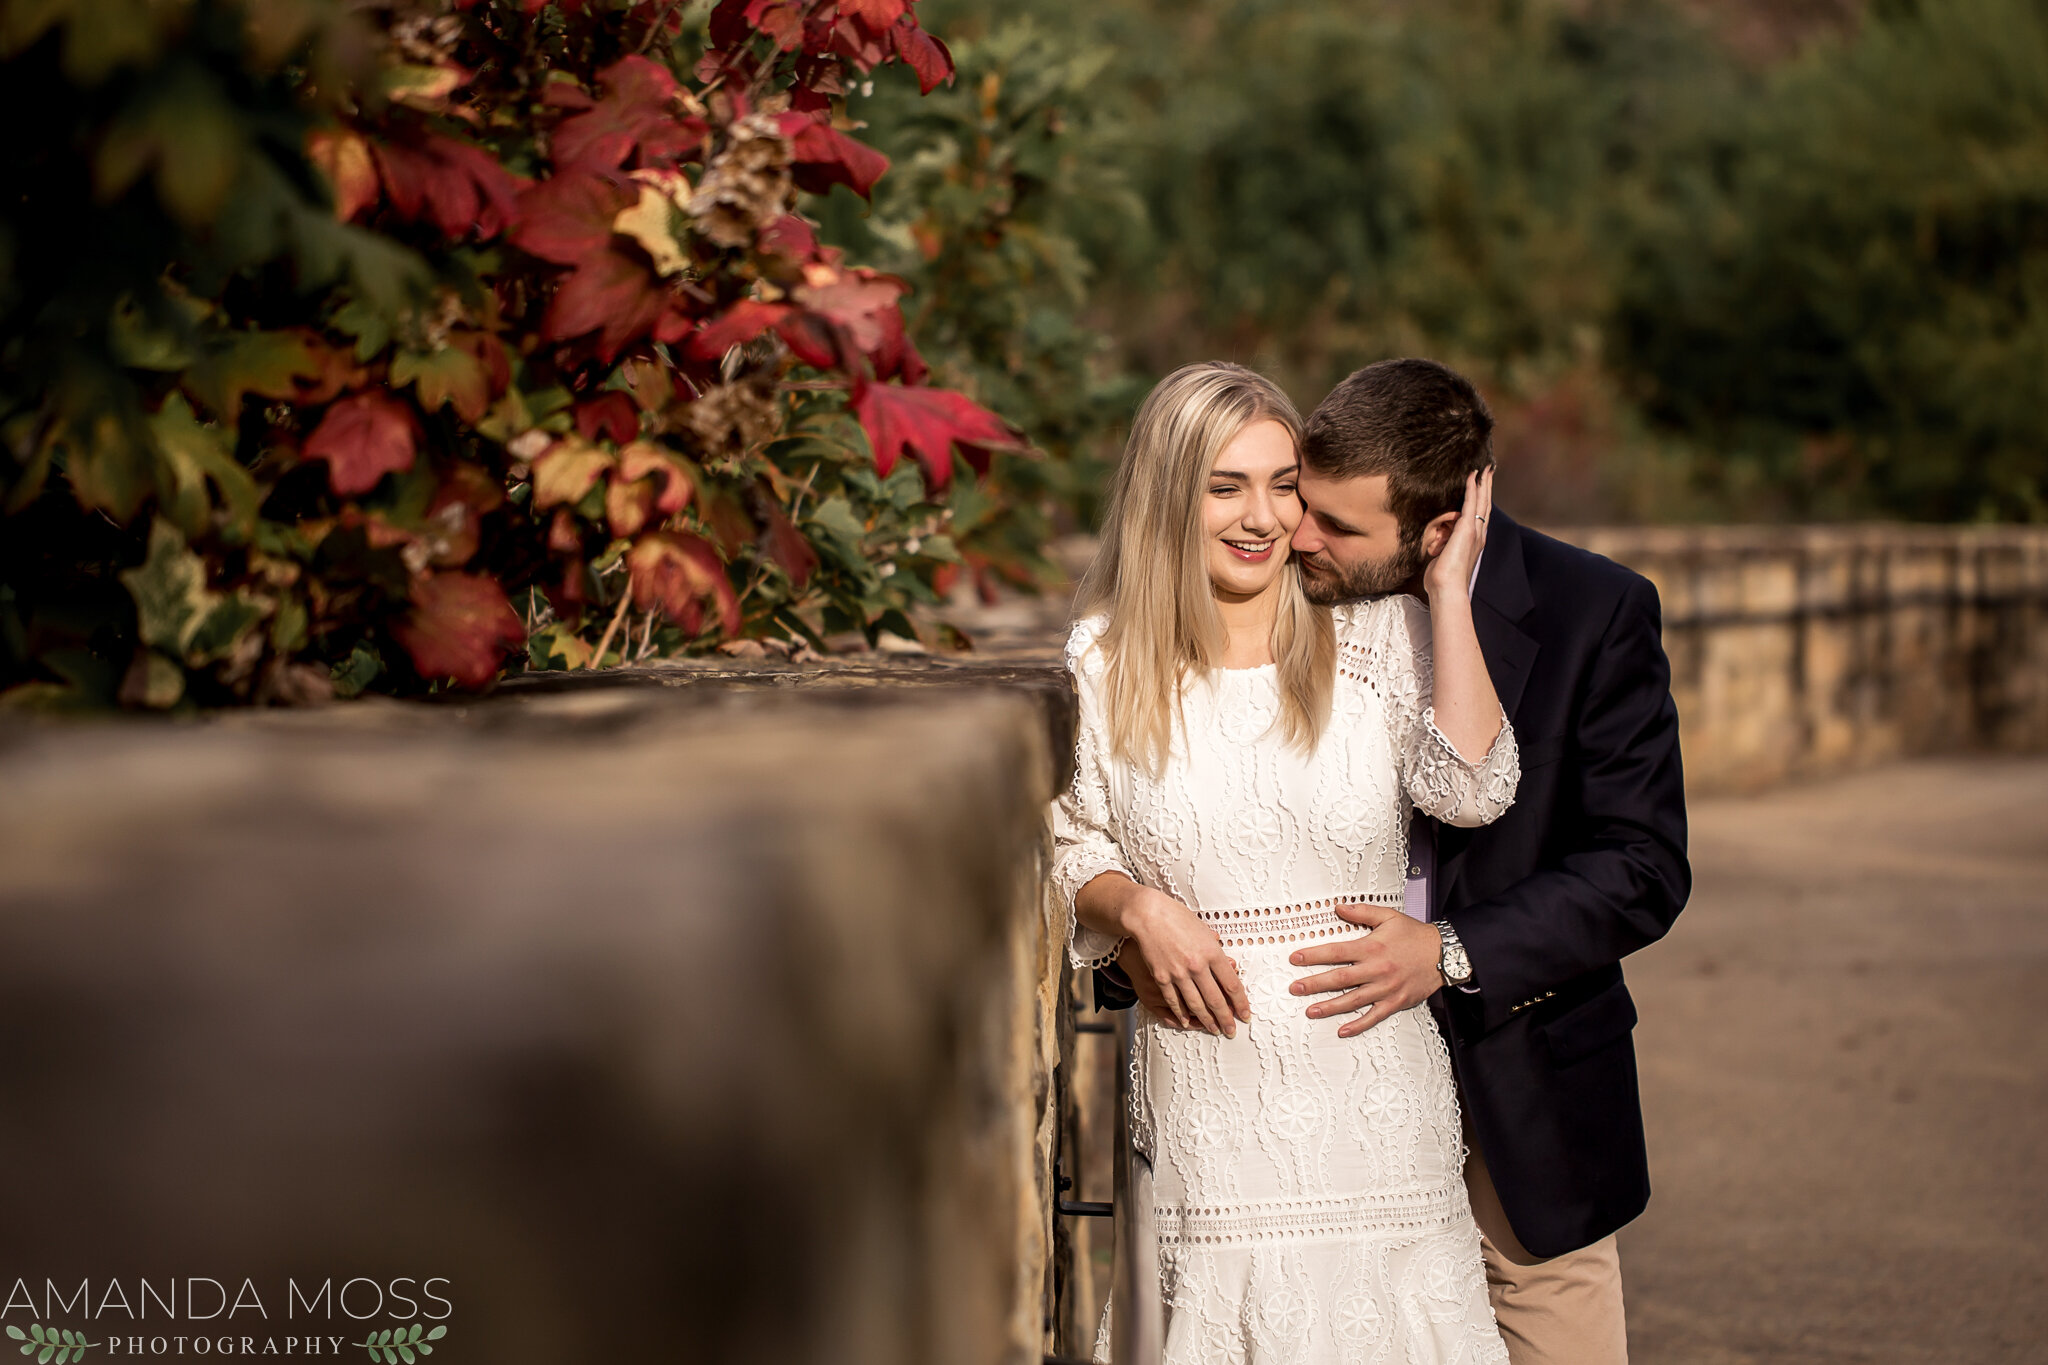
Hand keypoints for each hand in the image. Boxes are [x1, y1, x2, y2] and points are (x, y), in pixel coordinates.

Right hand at [1121, 885, 1251, 1037]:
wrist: (1147, 915)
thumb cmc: (1177, 918)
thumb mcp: (1204, 930)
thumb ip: (1216, 950)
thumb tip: (1229, 966)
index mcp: (1212, 952)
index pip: (1232, 985)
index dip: (1241, 1003)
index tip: (1245, 1015)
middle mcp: (1197, 966)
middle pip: (1216, 999)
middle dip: (1226, 1019)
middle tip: (1232, 1031)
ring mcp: (1178, 973)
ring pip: (1196, 1004)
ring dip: (1207, 1020)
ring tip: (1214, 1030)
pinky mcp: (1161, 977)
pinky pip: (1175, 1000)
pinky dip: (1182, 1014)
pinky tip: (1188, 1022)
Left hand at [1288, 902, 1444, 1037]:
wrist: (1444, 953)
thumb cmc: (1414, 935)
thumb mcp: (1389, 916)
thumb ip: (1362, 911)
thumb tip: (1338, 908)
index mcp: (1372, 947)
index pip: (1336, 951)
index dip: (1314, 955)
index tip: (1295, 958)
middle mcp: (1377, 969)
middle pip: (1340, 978)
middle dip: (1314, 984)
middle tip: (1294, 988)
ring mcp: (1386, 988)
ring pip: (1353, 1000)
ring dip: (1330, 1007)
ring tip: (1310, 1011)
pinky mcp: (1396, 1002)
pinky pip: (1374, 1016)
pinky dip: (1358, 1025)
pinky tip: (1342, 1030)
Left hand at [1422, 466, 1492, 603]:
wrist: (1447, 589)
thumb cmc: (1442, 580)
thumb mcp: (1442, 559)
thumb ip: (1442, 549)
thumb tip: (1436, 547)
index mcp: (1474, 542)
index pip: (1479, 516)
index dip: (1482, 501)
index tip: (1483, 488)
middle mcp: (1478, 535)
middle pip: (1485, 505)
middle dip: (1487, 487)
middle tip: (1490, 470)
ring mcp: (1474, 531)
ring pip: (1482, 501)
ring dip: (1483, 483)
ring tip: (1485, 468)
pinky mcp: (1467, 529)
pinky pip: (1470, 503)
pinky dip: (1472, 488)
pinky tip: (1472, 476)